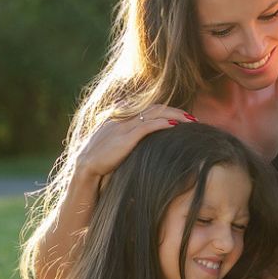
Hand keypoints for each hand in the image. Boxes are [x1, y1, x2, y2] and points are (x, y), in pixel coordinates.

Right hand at [75, 104, 193, 181]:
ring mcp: (122, 127)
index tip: (181, 116)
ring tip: (190, 121)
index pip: (147, 107)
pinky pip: (146, 126)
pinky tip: (175, 126)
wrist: (85, 171)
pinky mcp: (124, 138)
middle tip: (192, 118)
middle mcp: (122, 119)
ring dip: (175, 115)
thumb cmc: (101, 163)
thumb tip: (144, 144)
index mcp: (119, 118)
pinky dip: (162, 124)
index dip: (166, 110)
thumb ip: (128, 139)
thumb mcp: (114, 146)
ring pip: (153, 114)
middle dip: (176, 111)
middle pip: (154, 107)